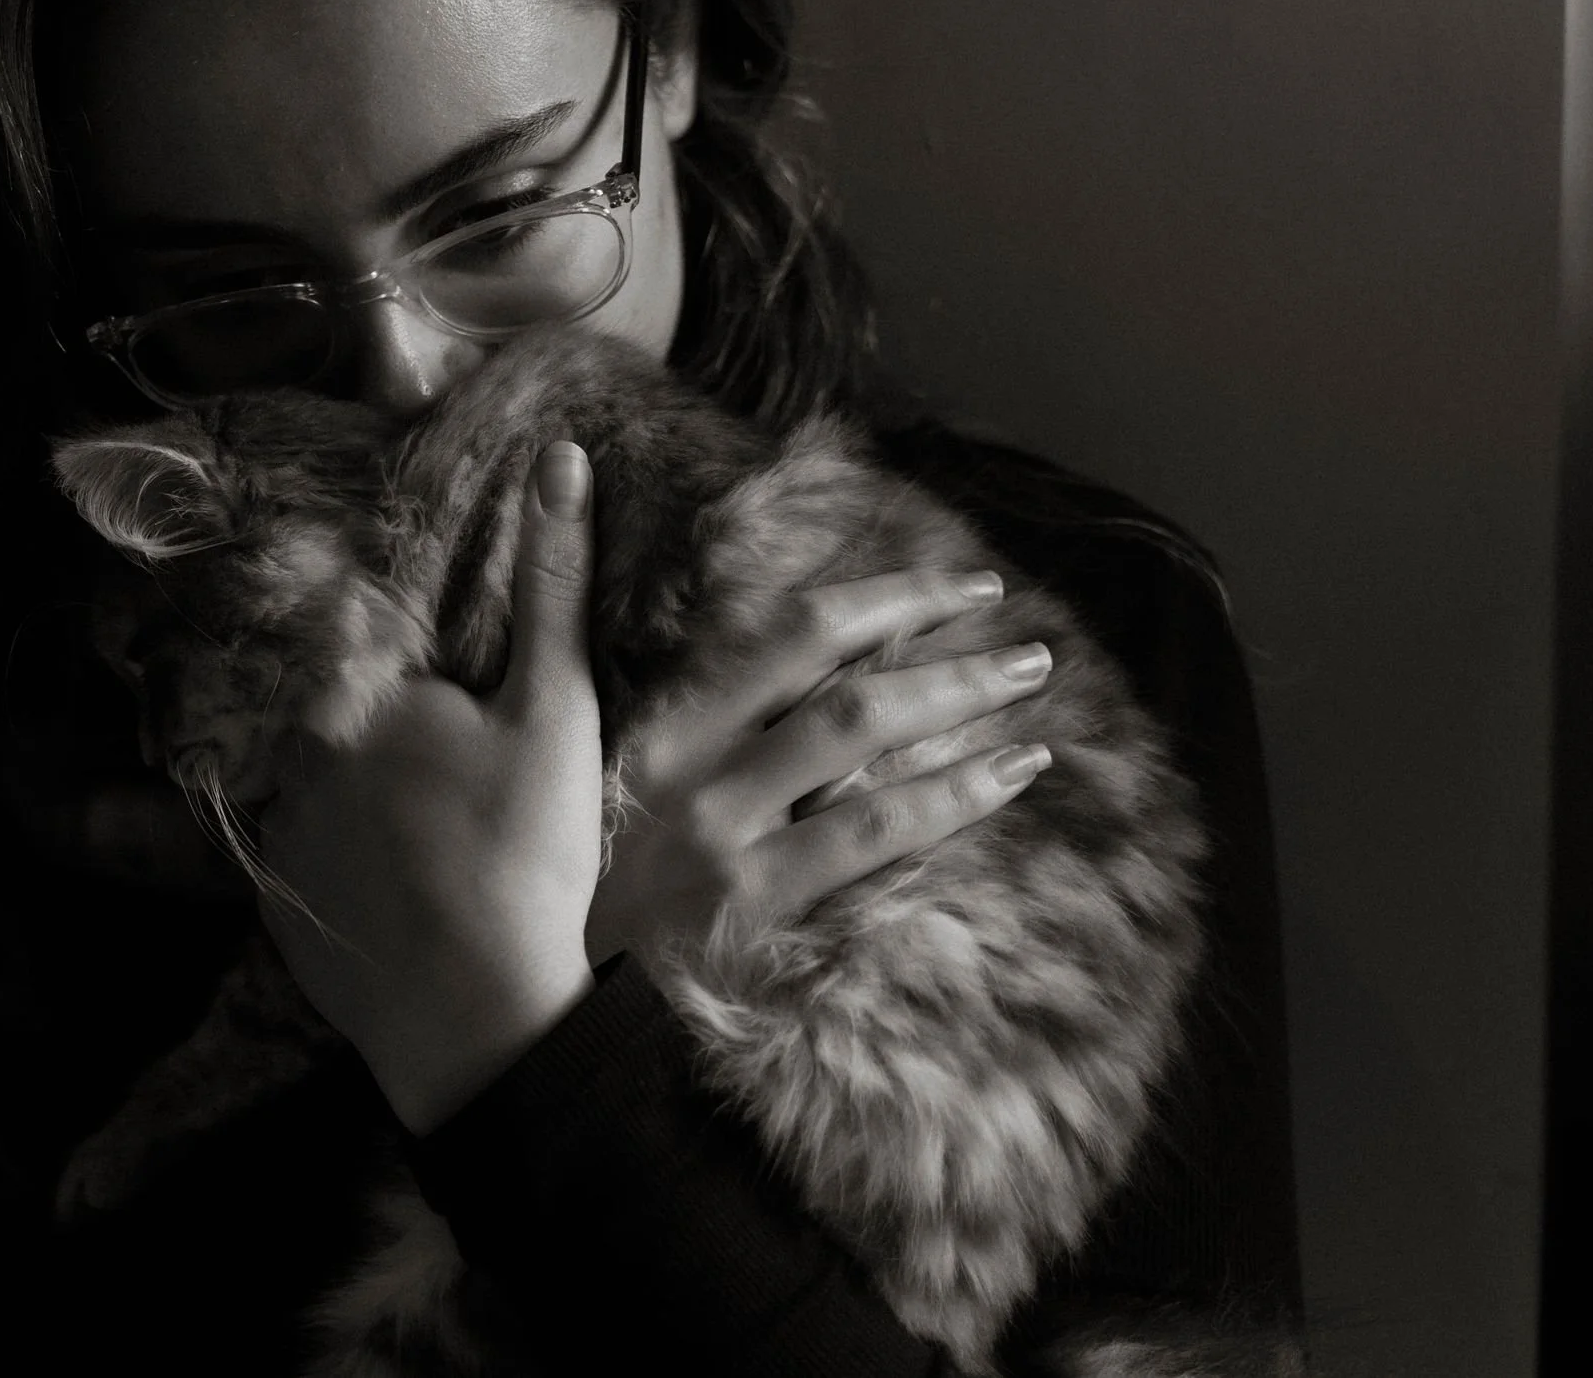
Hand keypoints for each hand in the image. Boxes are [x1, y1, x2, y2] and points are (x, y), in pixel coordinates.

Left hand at [257, 442, 604, 1136]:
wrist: (481, 1018)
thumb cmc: (525, 853)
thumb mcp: (552, 707)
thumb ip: (550, 581)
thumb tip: (557, 455)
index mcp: (352, 690)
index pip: (356, 622)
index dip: (392, 625)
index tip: (428, 649)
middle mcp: (289, 751)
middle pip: (327, 700)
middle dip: (362, 700)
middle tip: (431, 741)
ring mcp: (273, 834)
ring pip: (305, 776)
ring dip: (340, 778)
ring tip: (412, 809)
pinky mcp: (276, 906)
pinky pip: (299, 854)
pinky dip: (332, 853)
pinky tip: (390, 875)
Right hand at [584, 570, 1054, 964]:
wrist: (561, 1003)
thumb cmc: (614, 891)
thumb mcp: (634, 788)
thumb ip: (713, 724)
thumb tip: (825, 664)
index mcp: (669, 724)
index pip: (791, 633)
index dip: (888, 600)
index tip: (965, 587)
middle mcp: (694, 767)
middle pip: (838, 680)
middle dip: (942, 647)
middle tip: (1029, 642)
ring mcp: (722, 835)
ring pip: (859, 738)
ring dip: (957, 701)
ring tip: (1031, 691)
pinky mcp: (752, 903)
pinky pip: (872, 833)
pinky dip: (952, 794)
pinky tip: (1009, 775)